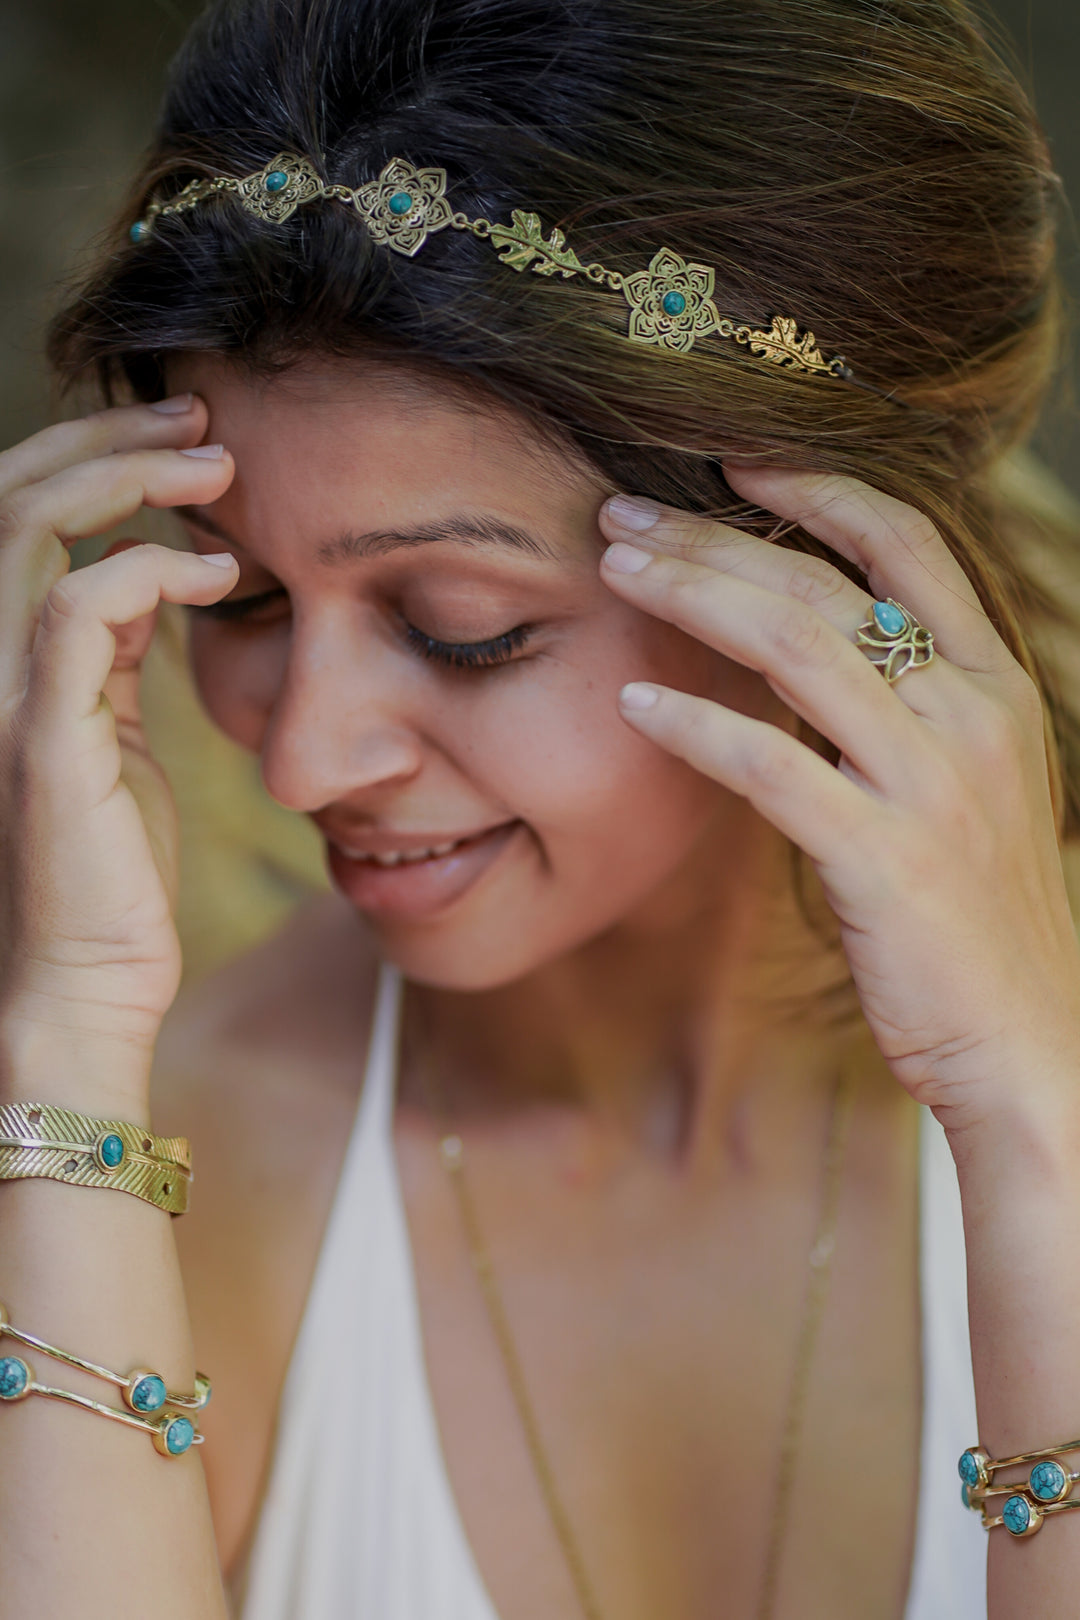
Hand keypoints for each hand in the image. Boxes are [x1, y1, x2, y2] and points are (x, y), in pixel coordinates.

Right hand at [0, 396, 236, 1094]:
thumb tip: (156, 574)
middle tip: (205, 420)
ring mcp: (1, 693)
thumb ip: (117, 653)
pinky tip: (218, 576)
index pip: (21, 514)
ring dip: (127, 479)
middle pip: (13, 496)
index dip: (93, 457)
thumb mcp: (113, 735)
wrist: (84, 984)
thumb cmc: (109, 870)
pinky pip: (75, 612)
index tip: (190, 443)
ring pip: (29, 531)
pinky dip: (147, 571)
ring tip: (217, 466)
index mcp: (7, 653)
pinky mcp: (39, 737)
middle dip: (109, 441)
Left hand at [598, 467, 1079, 1130]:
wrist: (1032, 1039)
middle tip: (623, 514)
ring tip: (614, 572)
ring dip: (694, 597)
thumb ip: (902, 711)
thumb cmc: (976, 914)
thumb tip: (803, 652)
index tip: (731, 461)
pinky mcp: (884, 856)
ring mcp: (932, 781)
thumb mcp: (965, 786)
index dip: (818, 488)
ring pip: (798, 646)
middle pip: (827, 584)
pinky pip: (772, 767)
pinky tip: (634, 706)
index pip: (908, 543)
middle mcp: (972, 713)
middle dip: (715, 537)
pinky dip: (696, 727)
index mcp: (995, 683)